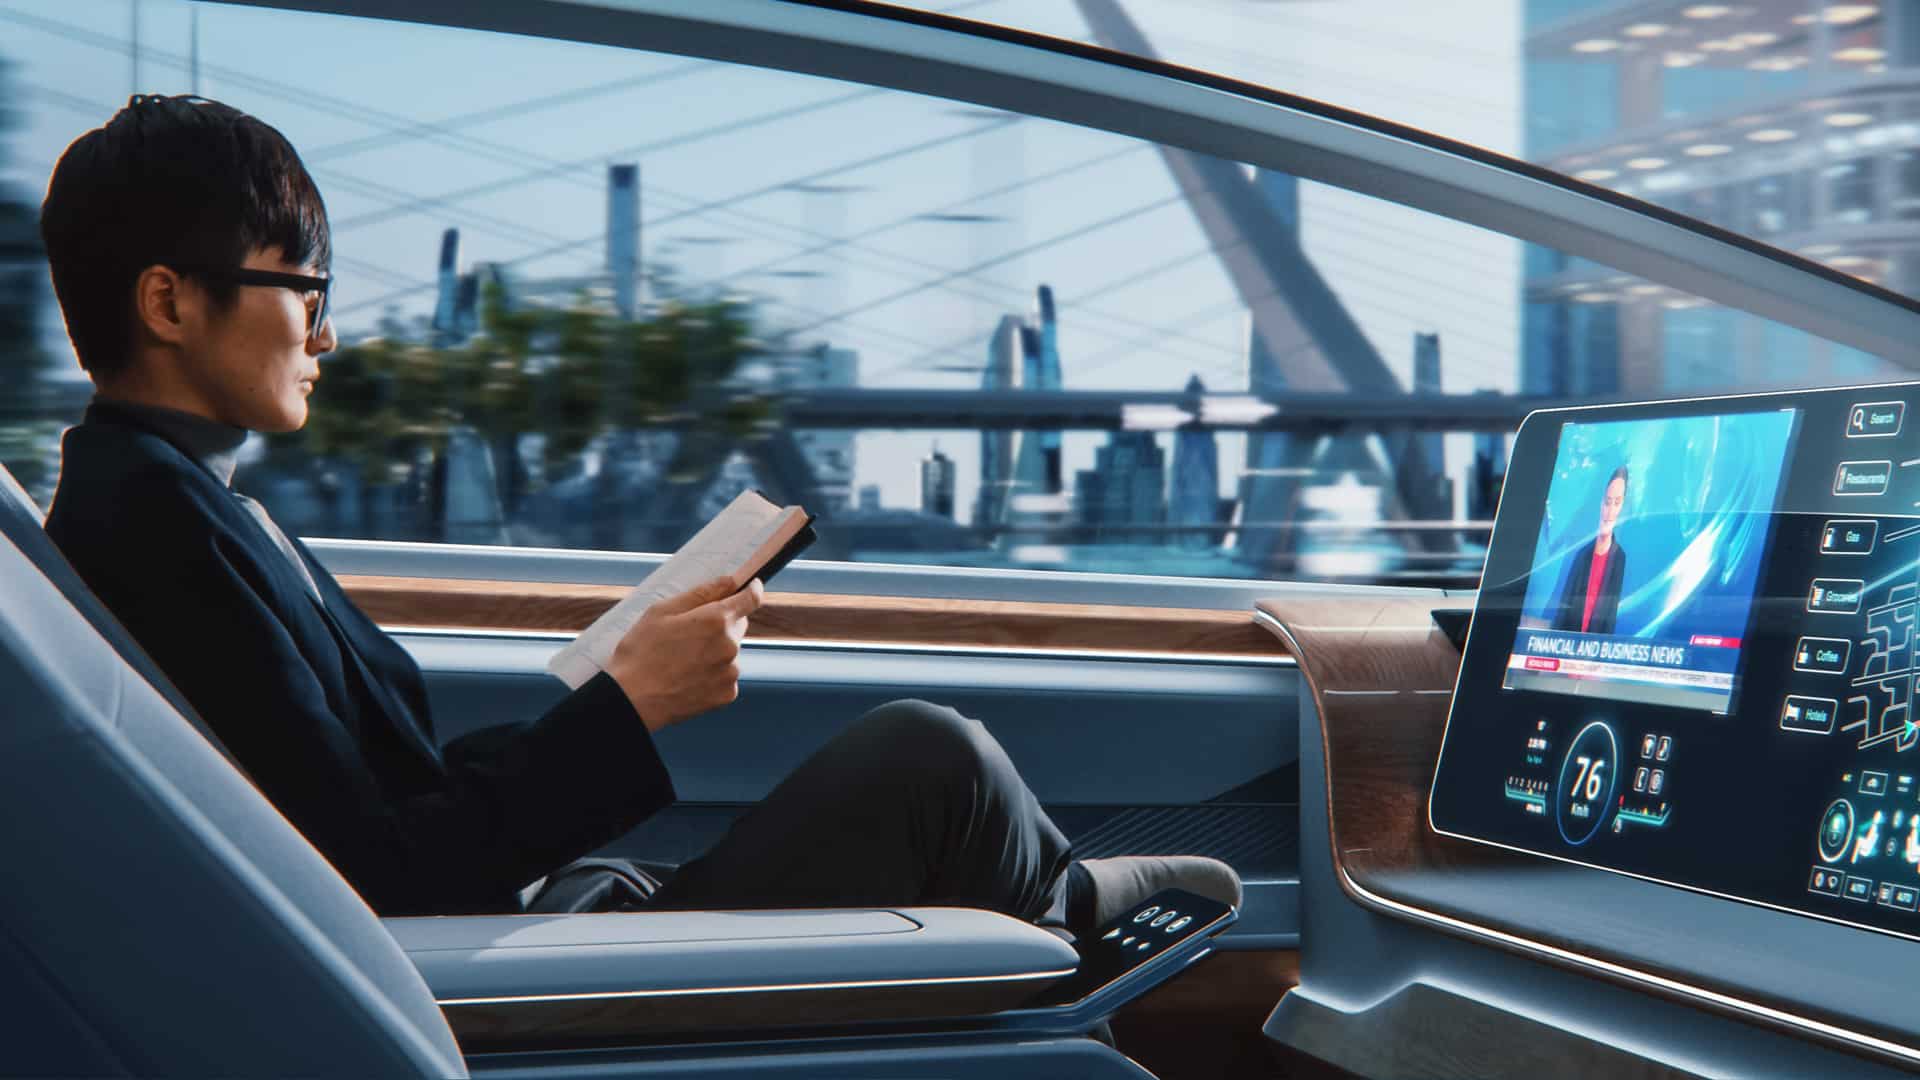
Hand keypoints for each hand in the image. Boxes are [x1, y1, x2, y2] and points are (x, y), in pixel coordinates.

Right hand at [606, 576, 764, 732]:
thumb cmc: (641, 653)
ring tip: (682, 660)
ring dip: (715, 651)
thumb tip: (729, 581)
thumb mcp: (662, 612)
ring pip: (730, 652)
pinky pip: (725, 675)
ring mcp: (730, 672)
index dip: (752, 590)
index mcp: (716, 620)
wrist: (632, 701)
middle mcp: (730, 645)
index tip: (751, 586)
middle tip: (691, 632)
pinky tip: (688, 677)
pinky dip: (713, 674)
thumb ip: (701, 593)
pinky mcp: (727, 694)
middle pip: (737, 625)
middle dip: (721, 623)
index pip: (750, 599)